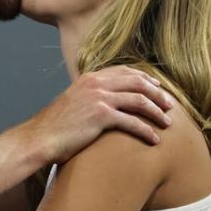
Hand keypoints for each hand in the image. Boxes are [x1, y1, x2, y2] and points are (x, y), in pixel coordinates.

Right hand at [25, 65, 173, 162]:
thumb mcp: (73, 102)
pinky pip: (132, 122)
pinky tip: (155, 139)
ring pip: (139, 100)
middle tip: (170, 105)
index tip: (158, 88)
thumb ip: (89, 97)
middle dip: (157, 94)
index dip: (145, 79)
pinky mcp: (100, 116)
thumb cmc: (56, 127)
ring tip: (168, 122)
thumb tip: (105, 103)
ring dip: (157, 111)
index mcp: (90, 78)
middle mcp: (96, 84)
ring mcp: (98, 98)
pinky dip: (147, 131)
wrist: (40, 138)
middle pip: (137, 83)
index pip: (125, 72)